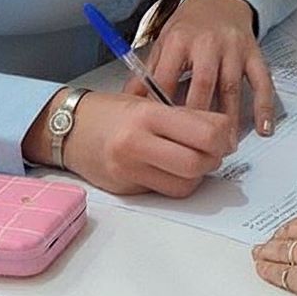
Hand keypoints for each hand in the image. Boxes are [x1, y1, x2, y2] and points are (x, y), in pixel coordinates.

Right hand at [61, 90, 235, 196]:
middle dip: (214, 159)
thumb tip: (226, 134)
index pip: (205, 133)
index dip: (224, 137)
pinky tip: (171, 168)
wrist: (70, 129)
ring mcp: (129, 171)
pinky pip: (165, 192)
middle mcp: (137, 144)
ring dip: (197, 175)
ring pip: (185, 185)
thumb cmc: (114, 112)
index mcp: (148, 116)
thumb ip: (190, 116)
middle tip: (213, 151)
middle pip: (197, 163)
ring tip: (192, 159)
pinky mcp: (126, 190)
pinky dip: (177, 182)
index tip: (225, 136)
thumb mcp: (152, 102)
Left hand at [124, 0, 276, 135]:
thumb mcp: (163, 42)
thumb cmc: (188, 27)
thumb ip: (148, 73)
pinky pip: (262, 82)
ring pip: (231, 87)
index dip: (162, 108)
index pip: (167, 78)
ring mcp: (233, 48)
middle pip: (202, 84)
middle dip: (199, 118)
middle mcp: (207, 43)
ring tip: (225, 147)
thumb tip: (128, 104)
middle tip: (196, 149)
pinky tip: (264, 128)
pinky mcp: (254, 53)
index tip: (161, 134)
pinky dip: (264, 106)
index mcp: (179, 40)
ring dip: (229, 120)